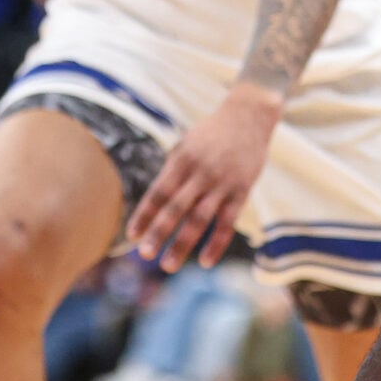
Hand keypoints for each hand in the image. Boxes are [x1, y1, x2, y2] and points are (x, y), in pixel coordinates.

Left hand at [126, 83, 280, 272]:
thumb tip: (152, 206)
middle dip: (159, 232)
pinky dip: (216, 243)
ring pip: (200, 219)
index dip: (144, 215)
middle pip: (176, 208)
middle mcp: (200, 172)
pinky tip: (205, 262)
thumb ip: (172, 174)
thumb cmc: (210, 135)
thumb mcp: (186, 146)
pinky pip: (227, 222)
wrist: (248, 115)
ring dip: (183, 243)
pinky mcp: (241, 191)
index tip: (131, 236)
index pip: (159, 192)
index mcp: (182, 160)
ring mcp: (222, 182)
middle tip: (145, 255)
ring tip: (168, 265)